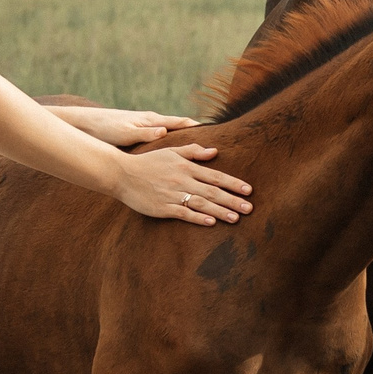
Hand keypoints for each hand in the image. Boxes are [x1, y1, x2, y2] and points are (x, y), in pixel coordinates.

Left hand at [55, 107, 203, 148]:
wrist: (85, 125)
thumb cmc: (104, 127)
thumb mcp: (125, 132)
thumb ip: (145, 132)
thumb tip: (164, 131)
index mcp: (152, 121)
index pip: (181, 123)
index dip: (199, 129)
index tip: (216, 137)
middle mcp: (152, 124)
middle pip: (181, 131)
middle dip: (198, 139)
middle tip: (217, 150)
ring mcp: (147, 130)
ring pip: (172, 139)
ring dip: (186, 146)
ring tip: (203, 158)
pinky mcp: (139, 138)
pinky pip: (162, 145)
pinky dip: (172, 151)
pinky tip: (177, 162)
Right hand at [112, 144, 252, 224]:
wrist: (122, 173)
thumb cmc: (148, 162)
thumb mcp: (171, 152)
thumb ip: (193, 152)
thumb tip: (214, 151)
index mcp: (186, 167)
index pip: (216, 176)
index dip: (234, 183)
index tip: (249, 190)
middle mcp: (182, 180)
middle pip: (212, 192)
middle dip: (232, 200)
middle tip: (250, 208)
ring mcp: (173, 194)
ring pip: (201, 203)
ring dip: (220, 211)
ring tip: (236, 218)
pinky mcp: (163, 207)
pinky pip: (183, 213)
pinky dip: (197, 218)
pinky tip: (210, 222)